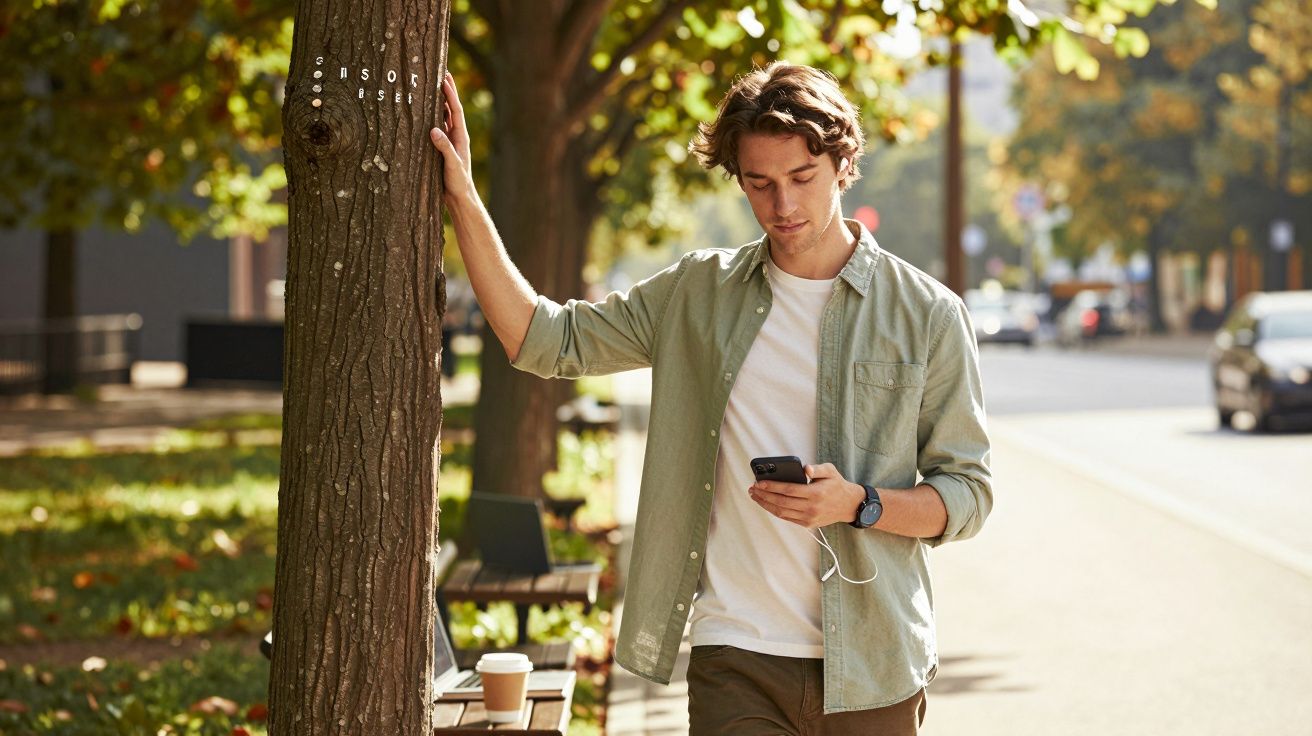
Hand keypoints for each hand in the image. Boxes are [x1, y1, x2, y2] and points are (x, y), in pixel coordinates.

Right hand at [429, 72, 475, 205]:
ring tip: (432, 86)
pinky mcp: (443, 148)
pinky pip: (438, 127)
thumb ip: (444, 148)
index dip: (451, 94)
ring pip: (444, 117)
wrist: (460, 197)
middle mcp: (457, 136)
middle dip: (447, 92)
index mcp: (461, 137)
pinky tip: (425, 111)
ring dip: (439, 102)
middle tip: (441, 73)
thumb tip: (434, 130)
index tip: (445, 78)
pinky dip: (433, 117)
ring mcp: (450, 141)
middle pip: (451, 109)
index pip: (456, 111)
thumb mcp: (452, 165)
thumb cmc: (458, 182)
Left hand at [749, 463, 864, 528]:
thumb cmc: (837, 485)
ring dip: (765, 504)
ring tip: (755, 496)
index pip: (788, 490)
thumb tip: (805, 468)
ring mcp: (809, 518)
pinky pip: (787, 518)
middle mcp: (811, 507)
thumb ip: (818, 468)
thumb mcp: (830, 471)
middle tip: (753, 488)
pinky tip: (767, 503)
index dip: (772, 486)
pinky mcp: (807, 524)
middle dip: (764, 495)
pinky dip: (774, 511)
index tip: (759, 482)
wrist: (849, 505)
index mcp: (816, 493)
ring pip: (781, 512)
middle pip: (781, 502)